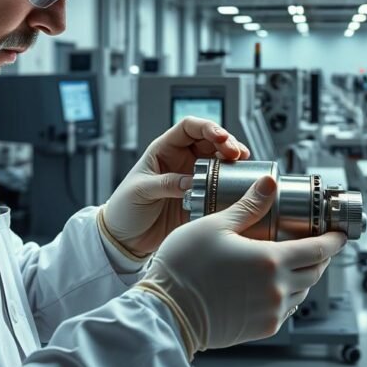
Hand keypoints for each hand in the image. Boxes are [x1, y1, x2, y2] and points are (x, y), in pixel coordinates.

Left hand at [102, 117, 250, 255]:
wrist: (125, 238)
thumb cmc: (124, 208)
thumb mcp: (141, 191)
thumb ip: (166, 184)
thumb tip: (191, 181)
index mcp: (164, 150)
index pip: (189, 128)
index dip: (207, 127)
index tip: (220, 137)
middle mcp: (181, 160)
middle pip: (210, 141)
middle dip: (226, 142)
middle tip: (236, 153)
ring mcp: (192, 178)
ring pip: (218, 161)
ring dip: (232, 160)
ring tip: (241, 164)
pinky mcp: (200, 198)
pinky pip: (219, 186)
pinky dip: (230, 183)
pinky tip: (237, 184)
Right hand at [135, 176, 345, 354]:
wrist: (166, 313)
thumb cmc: (183, 269)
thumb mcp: (215, 226)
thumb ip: (248, 206)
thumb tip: (269, 183)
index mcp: (271, 261)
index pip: (319, 250)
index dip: (334, 240)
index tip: (340, 233)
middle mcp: (277, 289)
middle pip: (316, 271)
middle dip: (321, 255)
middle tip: (317, 242)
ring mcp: (271, 312)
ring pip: (303, 291)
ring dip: (304, 274)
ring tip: (293, 260)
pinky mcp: (261, 329)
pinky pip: (287, 309)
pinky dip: (289, 294)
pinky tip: (274, 283)